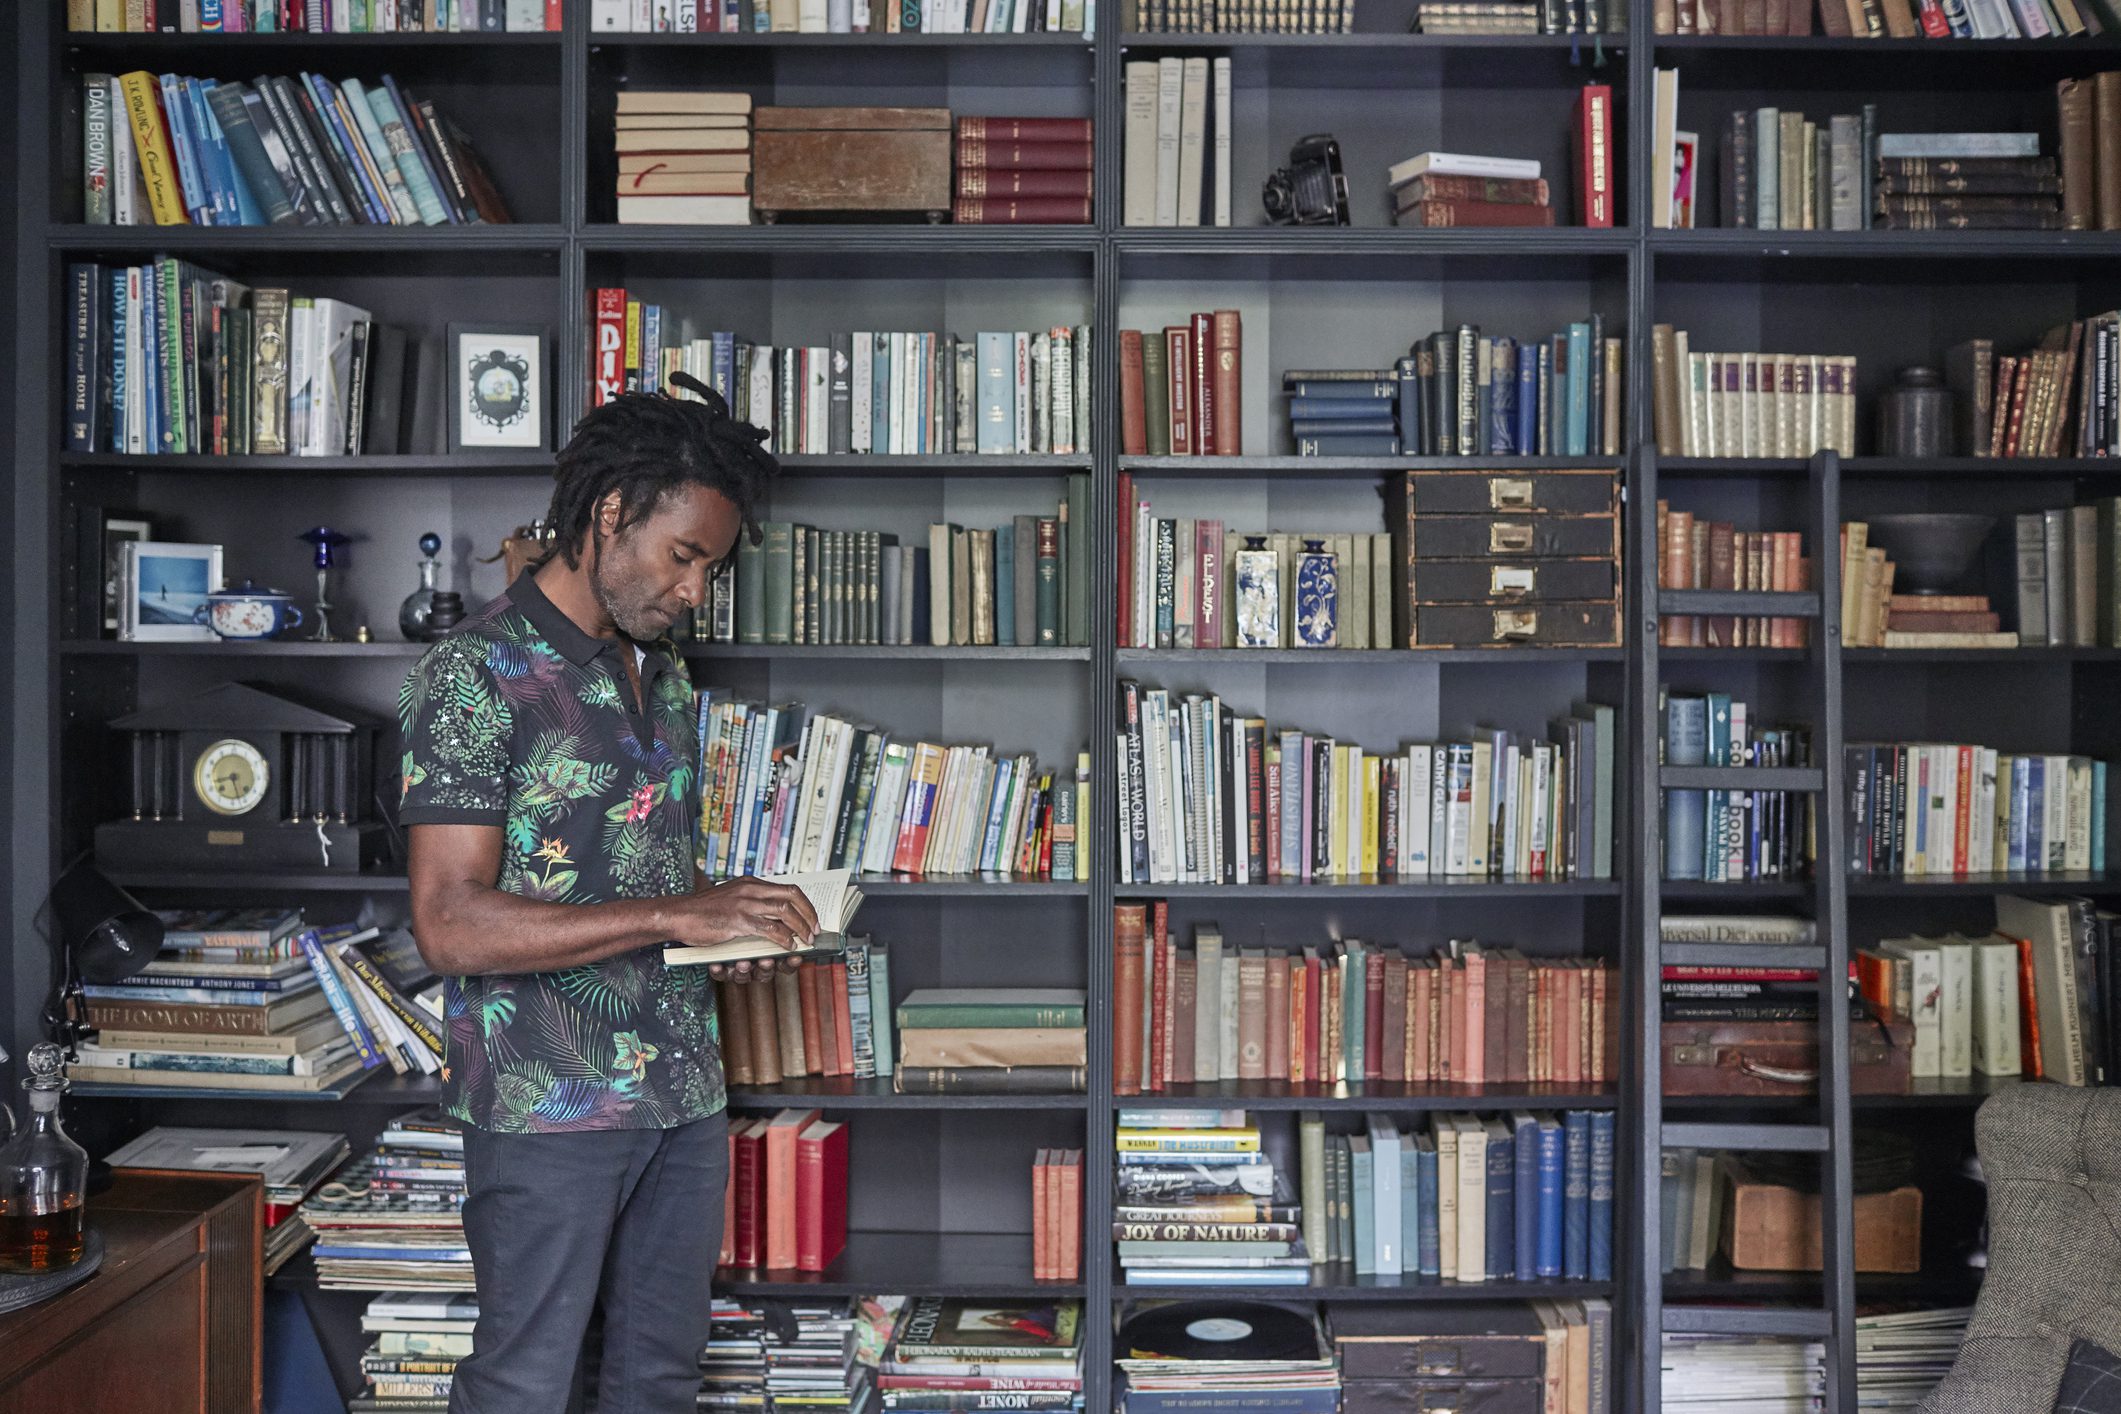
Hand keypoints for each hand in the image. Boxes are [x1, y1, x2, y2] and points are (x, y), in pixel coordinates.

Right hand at [671, 877, 817, 981]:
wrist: (679, 914)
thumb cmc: (704, 910)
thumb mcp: (731, 896)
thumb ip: (751, 900)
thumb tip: (775, 913)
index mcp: (752, 883)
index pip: (789, 888)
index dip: (805, 904)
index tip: (813, 918)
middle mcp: (751, 889)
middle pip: (792, 897)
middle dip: (809, 915)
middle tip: (816, 931)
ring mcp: (745, 904)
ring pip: (784, 912)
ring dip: (800, 928)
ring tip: (806, 940)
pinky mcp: (737, 921)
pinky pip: (769, 929)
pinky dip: (783, 939)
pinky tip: (788, 947)